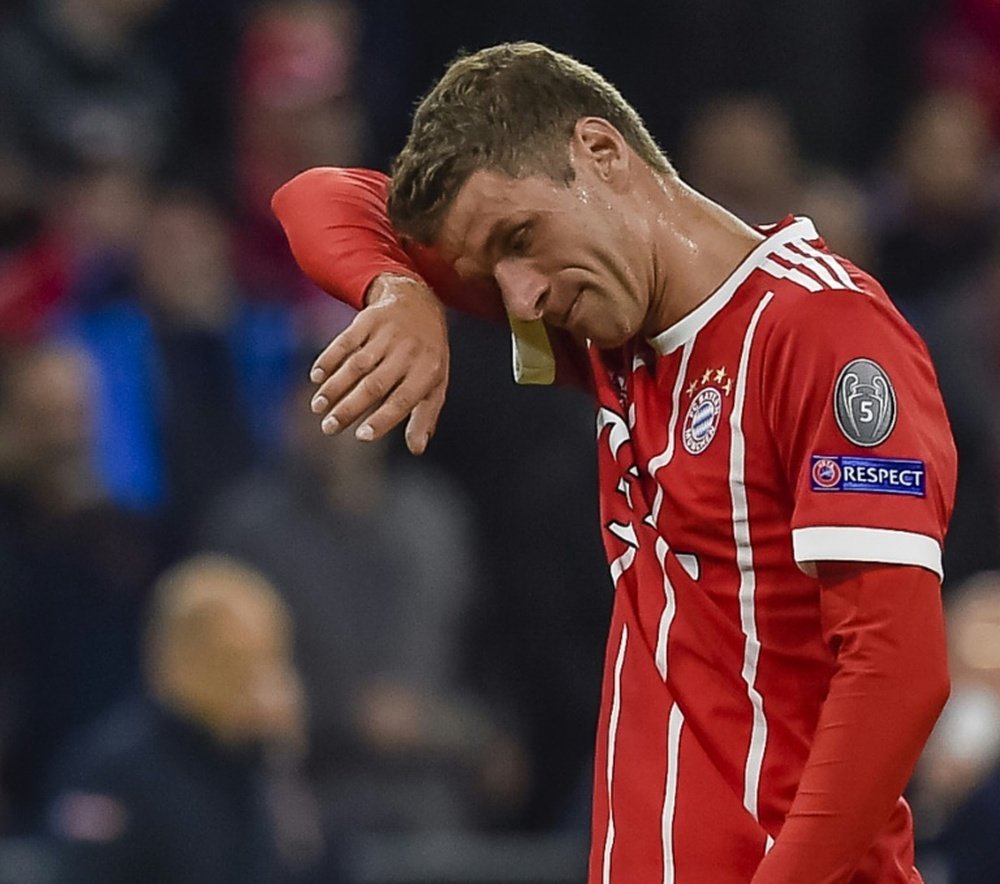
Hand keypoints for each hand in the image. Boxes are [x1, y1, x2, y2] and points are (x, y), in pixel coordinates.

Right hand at [309, 274, 448, 453]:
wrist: (417, 302)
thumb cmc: (426, 355)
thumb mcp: (435, 383)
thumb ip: (425, 416)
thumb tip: (417, 449)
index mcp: (427, 370)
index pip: (402, 400)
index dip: (382, 419)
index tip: (361, 436)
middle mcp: (408, 351)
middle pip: (374, 385)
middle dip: (349, 408)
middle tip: (328, 428)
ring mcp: (387, 334)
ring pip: (357, 364)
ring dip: (334, 387)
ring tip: (318, 408)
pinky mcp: (368, 320)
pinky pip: (345, 341)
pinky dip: (328, 359)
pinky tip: (316, 377)